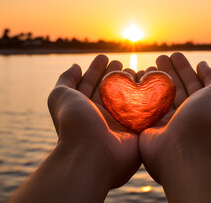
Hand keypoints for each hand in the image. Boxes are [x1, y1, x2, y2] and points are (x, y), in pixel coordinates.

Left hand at [48, 55, 140, 187]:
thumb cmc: (74, 123)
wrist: (92, 154)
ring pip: (127, 98)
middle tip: (121, 63)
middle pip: (109, 90)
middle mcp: (101, 114)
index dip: (96, 69)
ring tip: (136, 70)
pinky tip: (149, 84)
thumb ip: (65, 80)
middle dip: (115, 75)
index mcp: (84, 107)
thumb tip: (75, 66)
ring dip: (131, 83)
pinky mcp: (135, 129)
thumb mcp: (60, 96)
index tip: (104, 57)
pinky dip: (146, 97)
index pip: (90, 83)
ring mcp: (119, 122)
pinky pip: (142, 110)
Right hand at [139, 52, 210, 182]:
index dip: (183, 67)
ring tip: (148, 67)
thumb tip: (202, 64)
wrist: (181, 148)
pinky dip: (141, 93)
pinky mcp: (148, 126)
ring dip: (153, 80)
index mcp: (198, 106)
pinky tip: (137, 81)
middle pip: (174, 87)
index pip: (190, 82)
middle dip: (167, 71)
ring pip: (158, 96)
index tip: (174, 54)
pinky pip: (144, 106)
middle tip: (159, 57)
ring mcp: (164, 120)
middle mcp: (182, 113)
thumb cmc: (201, 119)